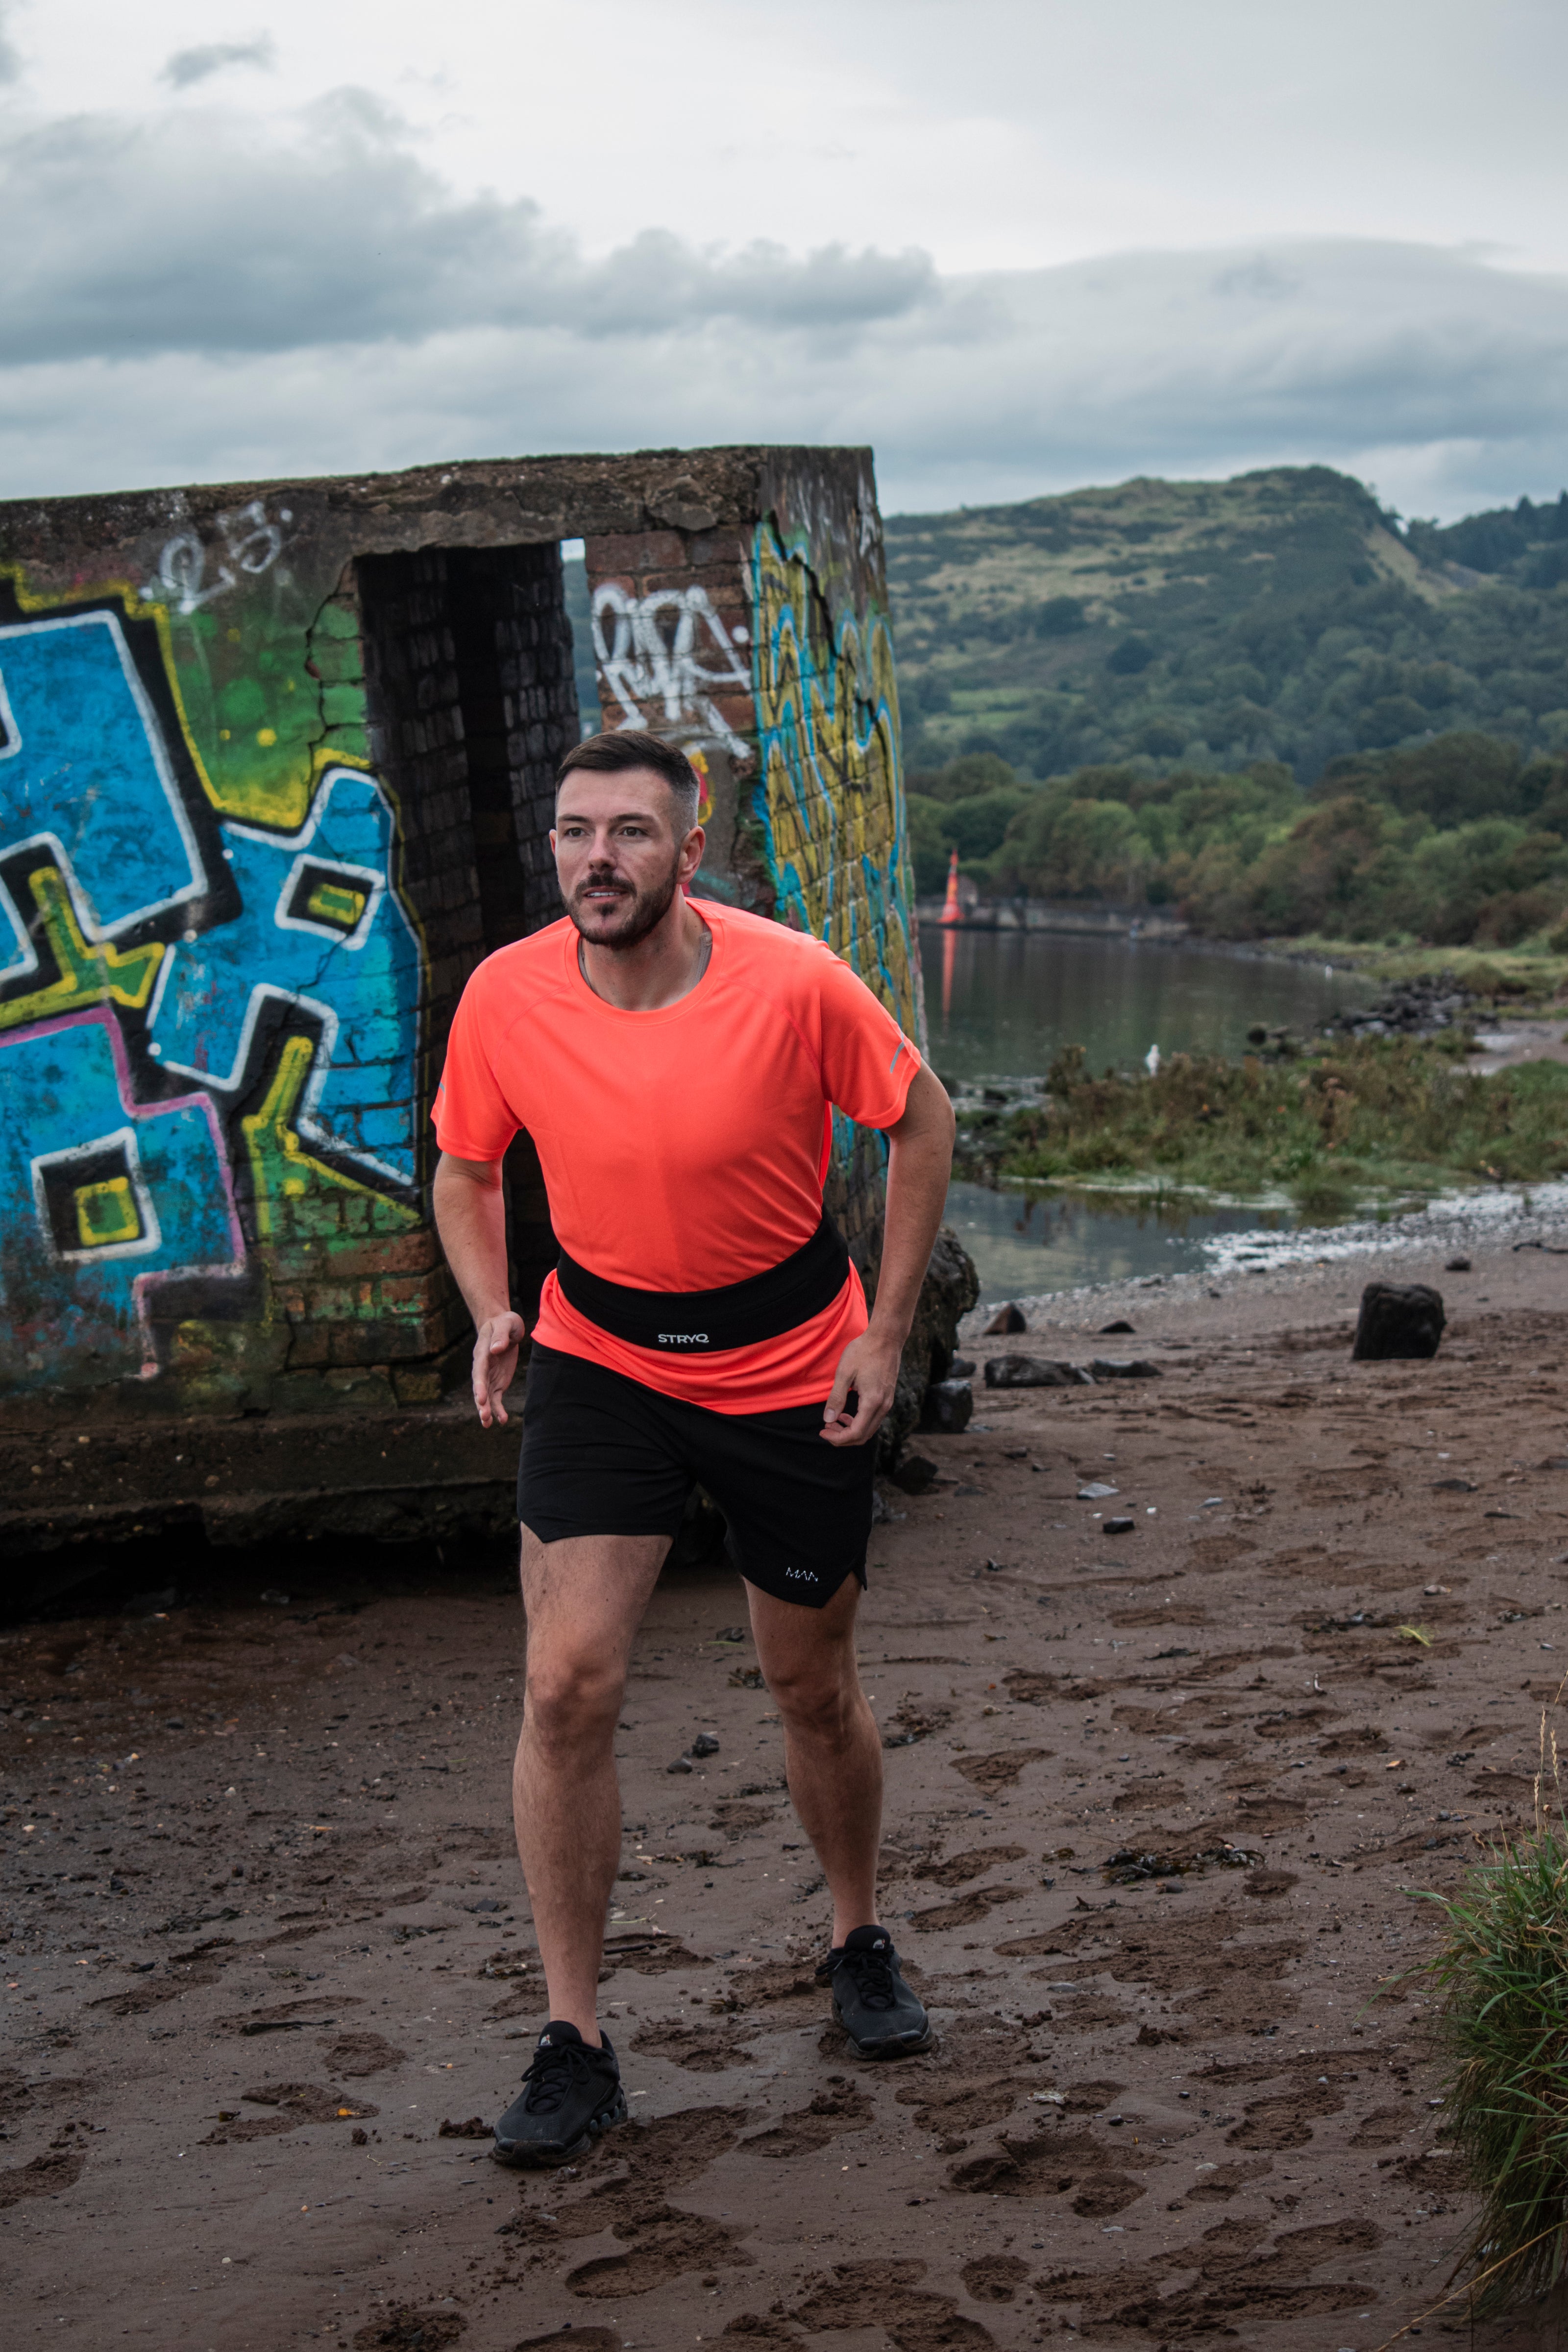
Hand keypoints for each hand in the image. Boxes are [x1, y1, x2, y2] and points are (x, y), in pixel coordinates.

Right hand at [471, 1311, 527, 1425]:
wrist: (504, 1326)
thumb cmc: (504, 1322)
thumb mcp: (506, 1323)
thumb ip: (501, 1335)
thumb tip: (496, 1349)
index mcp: (482, 1353)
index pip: (479, 1371)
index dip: (479, 1386)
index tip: (481, 1398)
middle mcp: (482, 1367)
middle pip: (480, 1387)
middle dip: (481, 1403)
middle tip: (484, 1417)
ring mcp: (489, 1376)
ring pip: (485, 1396)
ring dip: (486, 1410)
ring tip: (487, 1424)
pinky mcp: (497, 1382)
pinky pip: (496, 1398)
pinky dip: (498, 1410)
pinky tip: (502, 1421)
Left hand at [821, 1326, 902, 1447]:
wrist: (886, 1337)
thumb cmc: (863, 1351)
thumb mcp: (844, 1373)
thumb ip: (836, 1398)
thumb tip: (828, 1419)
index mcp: (872, 1402)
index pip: (856, 1433)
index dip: (838, 1438)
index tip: (822, 1431)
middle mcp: (884, 1406)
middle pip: (864, 1436)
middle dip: (843, 1437)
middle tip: (826, 1428)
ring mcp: (888, 1402)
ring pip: (869, 1429)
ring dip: (851, 1430)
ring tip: (834, 1422)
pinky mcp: (887, 1397)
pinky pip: (874, 1419)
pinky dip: (859, 1422)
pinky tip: (846, 1414)